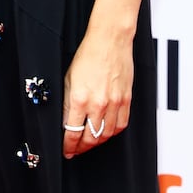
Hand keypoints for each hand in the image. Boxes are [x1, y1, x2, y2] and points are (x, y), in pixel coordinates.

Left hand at [61, 30, 132, 158]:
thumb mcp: (69, 78)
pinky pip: (121, 125)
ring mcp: (115, 104)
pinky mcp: (127, 101)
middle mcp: (99, 104)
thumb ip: (68, 102)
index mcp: (80, 98)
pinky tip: (105, 132)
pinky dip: (112, 133)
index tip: (66, 150)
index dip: (68, 145)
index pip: (73, 132)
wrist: (109, 41)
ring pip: (107, 135)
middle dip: (81, 148)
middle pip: (91, 138)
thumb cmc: (88, 55)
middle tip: (75, 150)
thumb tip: (66, 121)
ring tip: (88, 143)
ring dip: (96, 143)